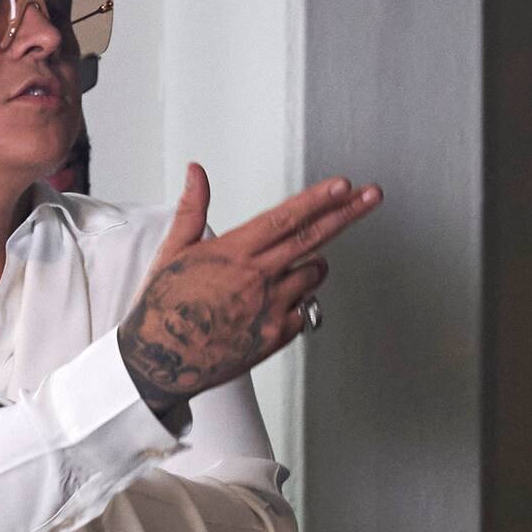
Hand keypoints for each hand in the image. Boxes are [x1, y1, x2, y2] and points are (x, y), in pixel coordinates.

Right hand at [117, 163, 382, 413]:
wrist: (160, 359)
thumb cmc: (163, 306)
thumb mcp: (173, 251)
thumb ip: (192, 208)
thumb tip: (196, 173)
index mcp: (232, 253)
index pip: (285, 218)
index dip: (319, 199)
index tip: (344, 185)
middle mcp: (256, 277)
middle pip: (313, 239)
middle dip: (348, 213)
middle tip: (371, 196)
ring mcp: (270, 308)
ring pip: (313, 275)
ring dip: (311, 266)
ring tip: (288, 271)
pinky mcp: (275, 335)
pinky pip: (304, 310)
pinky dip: (298, 302)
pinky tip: (274, 304)